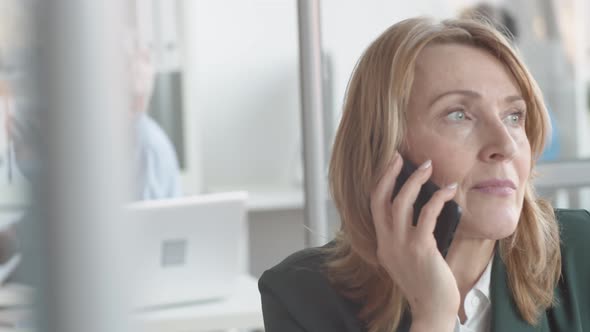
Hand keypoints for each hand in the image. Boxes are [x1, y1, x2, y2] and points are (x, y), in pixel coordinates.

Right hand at [370, 153, 458, 328]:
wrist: (432, 309)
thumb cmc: (427, 283)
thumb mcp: (408, 258)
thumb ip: (407, 238)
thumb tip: (423, 209)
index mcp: (382, 244)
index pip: (374, 207)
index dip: (381, 183)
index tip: (389, 167)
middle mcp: (386, 242)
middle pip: (380, 199)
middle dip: (388, 174)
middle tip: (398, 156)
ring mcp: (401, 245)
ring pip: (401, 202)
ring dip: (415, 180)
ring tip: (428, 167)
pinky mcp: (420, 248)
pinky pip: (427, 214)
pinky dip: (438, 198)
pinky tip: (449, 190)